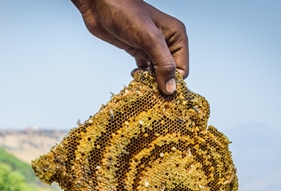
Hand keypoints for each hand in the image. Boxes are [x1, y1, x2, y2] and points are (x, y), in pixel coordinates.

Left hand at [72, 0, 188, 94]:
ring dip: (149, 81)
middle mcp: (167, 42)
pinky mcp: (138, 50)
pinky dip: (141, 75)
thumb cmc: (125, 14)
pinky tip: (134, 74)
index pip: (182, 69)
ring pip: (157, 73)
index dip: (172, 82)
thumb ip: (163, 65)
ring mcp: (151, 47)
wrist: (99, 6)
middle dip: (160, 82)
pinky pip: (145, 70)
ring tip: (140, 81)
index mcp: (177, 36)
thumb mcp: (149, 39)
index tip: (160, 92)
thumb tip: (171, 89)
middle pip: (170, 73)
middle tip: (148, 89)